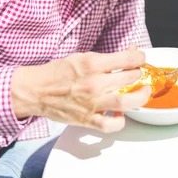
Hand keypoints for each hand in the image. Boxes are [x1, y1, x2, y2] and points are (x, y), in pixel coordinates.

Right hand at [11, 48, 149, 132]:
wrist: (35, 90)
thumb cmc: (57, 73)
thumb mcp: (82, 57)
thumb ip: (107, 58)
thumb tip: (130, 52)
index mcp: (92, 64)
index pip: (127, 59)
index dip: (139, 57)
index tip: (140, 58)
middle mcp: (94, 83)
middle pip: (130, 78)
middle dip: (138, 74)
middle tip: (138, 73)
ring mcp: (92, 103)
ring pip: (126, 102)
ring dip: (140, 96)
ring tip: (142, 92)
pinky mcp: (87, 119)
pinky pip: (110, 125)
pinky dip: (120, 121)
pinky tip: (121, 114)